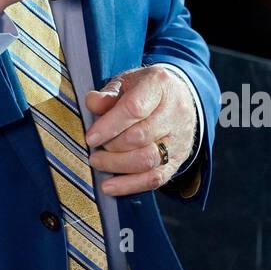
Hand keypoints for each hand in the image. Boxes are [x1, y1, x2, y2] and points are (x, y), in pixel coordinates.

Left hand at [83, 66, 196, 195]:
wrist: (179, 97)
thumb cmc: (144, 90)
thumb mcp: (125, 82)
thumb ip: (107, 94)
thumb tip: (92, 103)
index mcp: (159, 85)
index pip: (134, 108)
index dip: (110, 125)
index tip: (90, 137)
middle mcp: (175, 112)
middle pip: (140, 136)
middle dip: (111, 146)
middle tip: (93, 149)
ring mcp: (179, 138)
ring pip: (148, 160)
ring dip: (117, 165)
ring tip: (97, 162)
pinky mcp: (178, 160)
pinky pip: (155, 178)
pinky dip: (130, 185)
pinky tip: (110, 187)